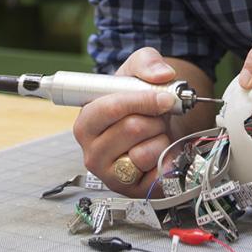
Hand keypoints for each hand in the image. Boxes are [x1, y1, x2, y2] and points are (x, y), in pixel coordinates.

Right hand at [72, 47, 175, 196]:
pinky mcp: (131, 189)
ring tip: (153, 134)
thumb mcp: (137, 71)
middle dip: (154, 118)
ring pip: (146, 152)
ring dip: (160, 138)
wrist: (154, 125)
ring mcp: (110, 174)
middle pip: (133, 129)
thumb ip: (147, 62)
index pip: (110, 109)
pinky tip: (157, 152)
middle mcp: (92, 152)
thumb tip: (162, 74)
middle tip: (155, 116)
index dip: (141, 100)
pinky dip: (166, 159)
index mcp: (86, 122)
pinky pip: (157, 173)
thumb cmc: (138, 102)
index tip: (163, 96)